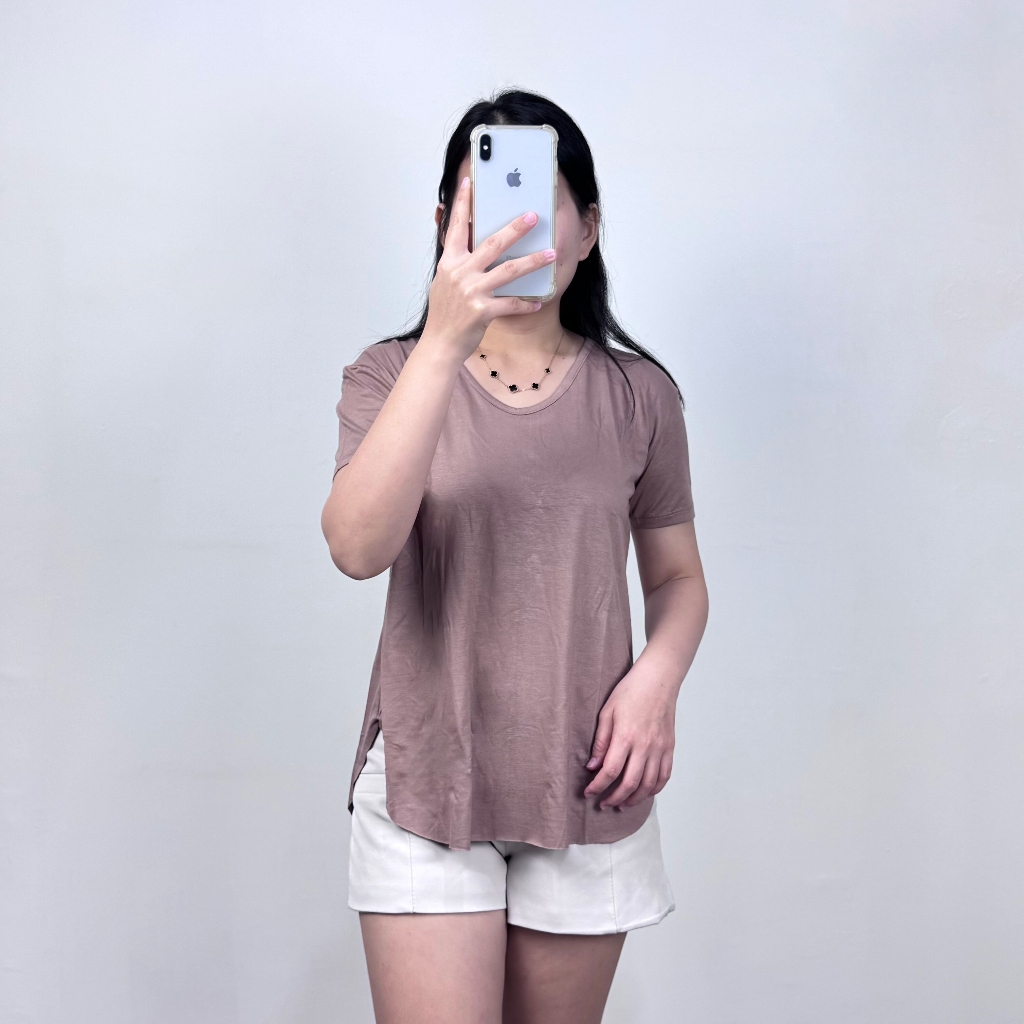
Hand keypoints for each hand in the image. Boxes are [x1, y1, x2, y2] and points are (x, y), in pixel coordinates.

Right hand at [422, 175, 556, 358]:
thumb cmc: (445, 313)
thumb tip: (468, 241)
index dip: (462, 204)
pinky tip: (539, 303)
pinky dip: (526, 304)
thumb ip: (457, 261)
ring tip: (551, 254)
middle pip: (492, 244)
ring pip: (508, 271)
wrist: (440, 344)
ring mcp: (471, 292)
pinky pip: (511, 304)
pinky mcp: (482, 311)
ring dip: (532, 261)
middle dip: (515, 229)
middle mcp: (460, 273)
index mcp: (449, 262)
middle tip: (533, 216)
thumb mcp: (445, 281)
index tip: (469, 183)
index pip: (456, 227)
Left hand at [583, 671, 676, 809]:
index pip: (610, 771)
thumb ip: (600, 741)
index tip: (589, 792)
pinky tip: (644, 793)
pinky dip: (654, 789)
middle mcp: (645, 746)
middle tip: (604, 803)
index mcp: (626, 737)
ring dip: (634, 799)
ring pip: (649, 785)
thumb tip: (593, 766)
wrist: (658, 679)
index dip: (598, 786)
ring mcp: (660, 748)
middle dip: (614, 798)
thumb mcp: (607, 711)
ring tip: (622, 803)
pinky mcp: (669, 747)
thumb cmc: (631, 691)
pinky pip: (664, 776)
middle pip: (630, 784)